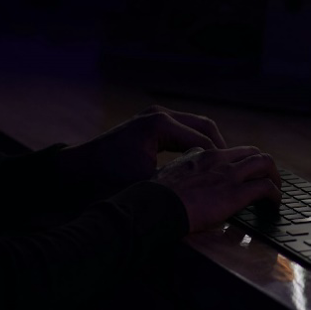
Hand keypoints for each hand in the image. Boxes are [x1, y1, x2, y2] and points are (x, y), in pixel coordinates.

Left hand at [59, 105, 226, 195]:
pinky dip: (194, 143)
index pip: (204, 139)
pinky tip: (199, 164)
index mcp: (161, 125)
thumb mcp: (143, 184)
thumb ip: (175, 184)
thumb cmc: (107, 177)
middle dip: (220, 147)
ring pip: (194, 126)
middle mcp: (160, 114)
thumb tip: (206, 194)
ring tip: (220, 167)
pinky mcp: (149, 123)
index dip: (221, 159)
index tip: (234, 177)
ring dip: (208, 144)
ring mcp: (154, 116)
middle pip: (204, 125)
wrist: (77, 169)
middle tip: (232, 169)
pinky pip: (182, 130)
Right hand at [152, 146, 281, 232]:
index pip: (228, 152)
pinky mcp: (235, 193)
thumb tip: (175, 172)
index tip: (240, 175)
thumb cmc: (156, 196)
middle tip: (266, 179)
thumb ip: (177, 169)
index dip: (238, 163)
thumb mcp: (166, 173)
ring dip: (274, 176)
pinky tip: (274, 205)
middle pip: (251, 152)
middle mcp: (218, 160)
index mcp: (201, 156)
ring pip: (265, 163)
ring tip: (277, 190)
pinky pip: (266, 188)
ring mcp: (228, 175)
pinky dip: (275, 195)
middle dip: (263, 165)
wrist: (156, 206)